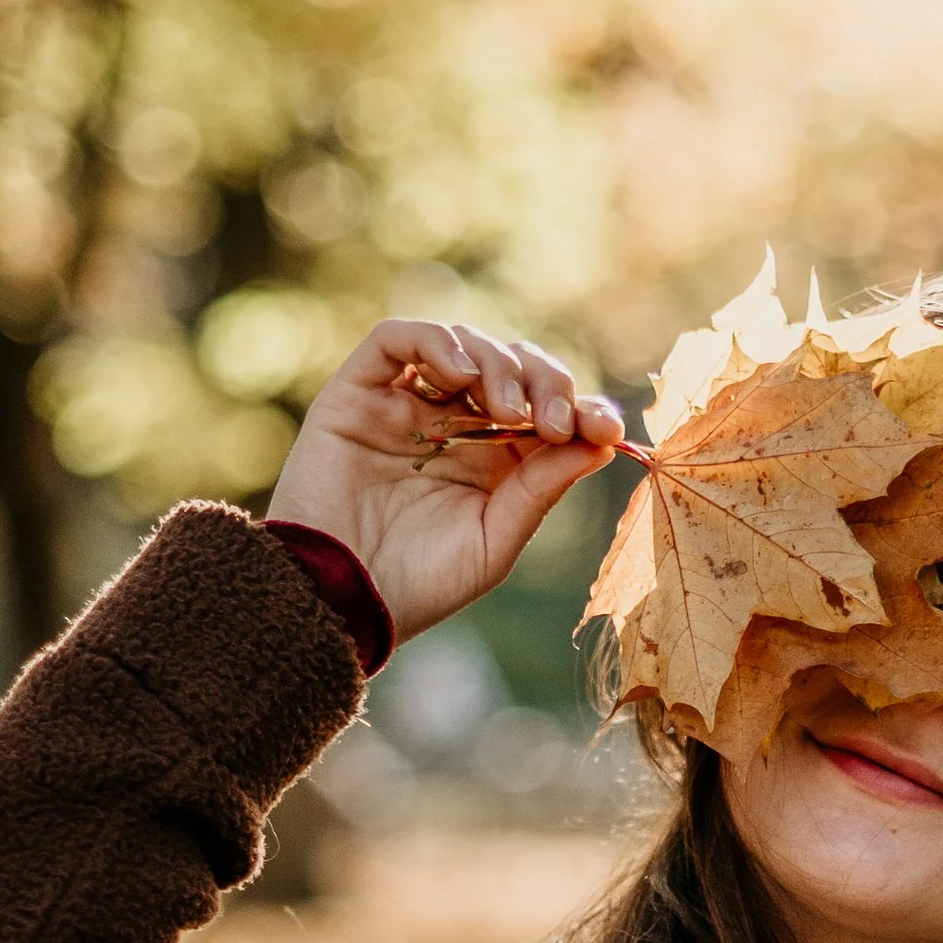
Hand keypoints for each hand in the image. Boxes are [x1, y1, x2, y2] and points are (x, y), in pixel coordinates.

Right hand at [268, 318, 623, 642]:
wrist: (338, 603)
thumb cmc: (416, 586)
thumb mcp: (495, 540)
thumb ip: (541, 487)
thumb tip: (602, 439)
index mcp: (491, 460)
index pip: (545, 408)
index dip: (581, 407)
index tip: (604, 426)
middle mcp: (450, 425)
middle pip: (511, 366)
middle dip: (544, 381)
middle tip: (555, 419)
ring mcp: (403, 404)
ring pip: (462, 345)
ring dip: (498, 364)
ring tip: (507, 410)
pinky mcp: (357, 393)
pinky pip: (397, 339)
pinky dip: (437, 342)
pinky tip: (461, 377)